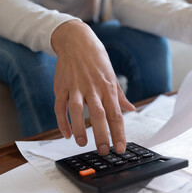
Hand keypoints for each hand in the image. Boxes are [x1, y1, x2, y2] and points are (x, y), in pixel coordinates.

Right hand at [51, 20, 134, 153]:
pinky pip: (60, 107)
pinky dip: (62, 121)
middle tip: (103, 151)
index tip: (121, 148)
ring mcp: (76, 87)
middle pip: (99, 114)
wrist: (76, 40)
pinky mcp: (61, 86)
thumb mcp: (111, 76)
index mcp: (108, 88)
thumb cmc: (97, 60)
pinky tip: (66, 134)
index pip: (116, 114)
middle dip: (102, 135)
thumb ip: (120, 96)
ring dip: (79, 128)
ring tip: (82, 144)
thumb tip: (131, 109)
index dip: (119, 133)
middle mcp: (93, 88)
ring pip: (77, 110)